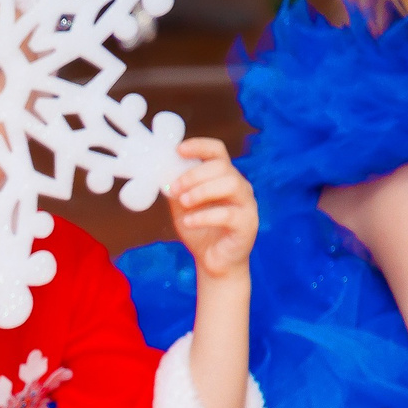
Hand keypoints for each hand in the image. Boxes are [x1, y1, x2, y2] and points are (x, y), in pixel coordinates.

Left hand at [168, 137, 255, 278]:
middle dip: (194, 175)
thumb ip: (175, 188)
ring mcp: (246, 204)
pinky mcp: (248, 224)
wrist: (213, 262)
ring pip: (230, 184)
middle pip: (222, 166)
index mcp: (224, 176)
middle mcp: (239, 186)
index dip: (199, 146)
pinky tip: (189, 222)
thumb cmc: (200, 230)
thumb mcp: (182, 206)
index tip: (178, 150)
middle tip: (174, 189)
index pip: (217, 151)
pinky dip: (204, 216)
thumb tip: (158, 172)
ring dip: (202, 191)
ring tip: (183, 203)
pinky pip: (228, 214)